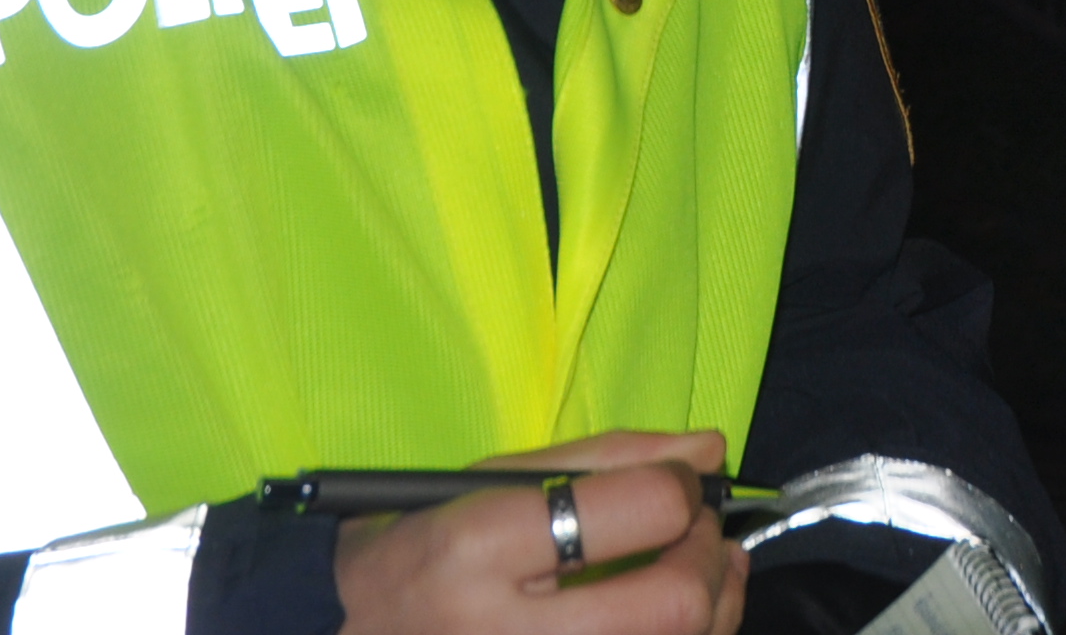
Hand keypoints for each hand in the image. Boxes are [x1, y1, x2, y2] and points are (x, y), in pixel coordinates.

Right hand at [331, 428, 746, 634]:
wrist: (346, 634)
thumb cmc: (417, 549)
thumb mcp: (490, 480)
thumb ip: (606, 460)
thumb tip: (709, 450)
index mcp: (482, 546)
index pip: (643, 511)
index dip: (685, 487)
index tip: (683, 479)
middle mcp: (508, 632)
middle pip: (674, 604)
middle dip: (711, 554)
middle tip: (702, 528)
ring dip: (719, 601)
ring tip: (707, 566)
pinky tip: (682, 614)